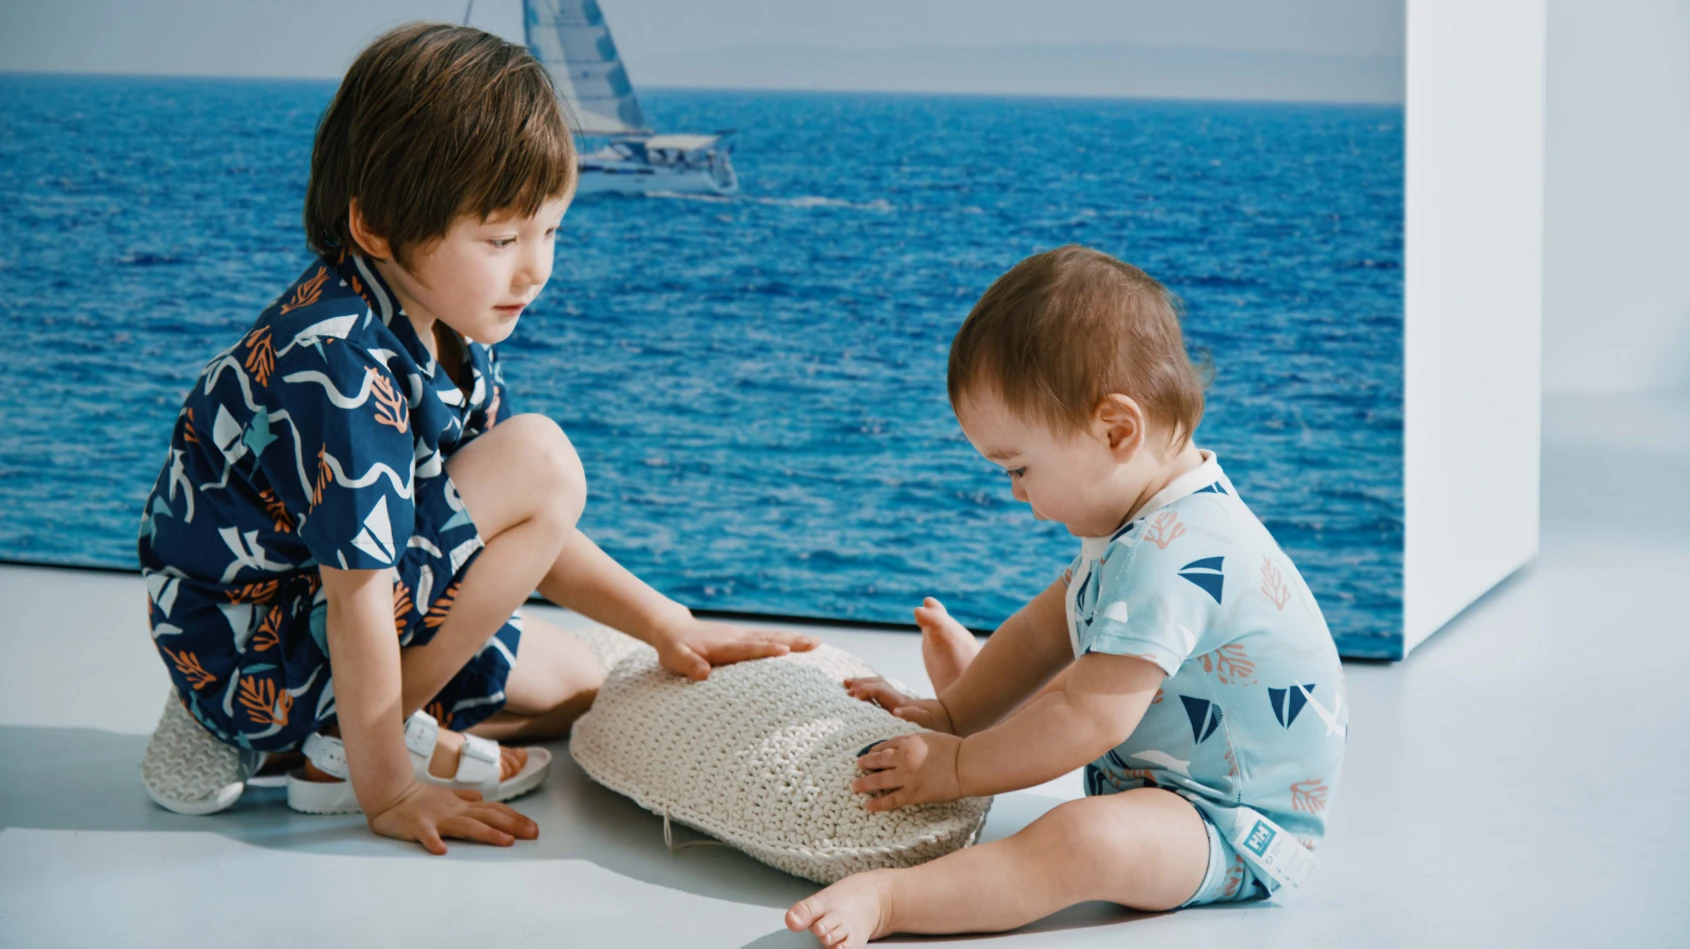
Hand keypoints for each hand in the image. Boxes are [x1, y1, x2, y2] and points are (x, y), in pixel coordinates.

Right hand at [366, 780, 538, 854]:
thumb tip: (483, 798)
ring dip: (487, 833)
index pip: (494, 809)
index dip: (515, 818)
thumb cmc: (418, 798)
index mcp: (461, 805)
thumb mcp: (447, 796)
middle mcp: (454, 809)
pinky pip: (426, 835)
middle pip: (488, 816)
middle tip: (532, 834)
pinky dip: (434, 842)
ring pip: (465, 825)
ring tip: (505, 842)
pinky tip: (442, 851)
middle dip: (512, 825)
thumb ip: (466, 798)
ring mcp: (436, 817)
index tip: (533, 827)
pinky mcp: (417, 825)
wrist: (390, 793)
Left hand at [655, 614, 818, 680]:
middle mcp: (737, 637)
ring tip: (817, 643)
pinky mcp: (746, 637)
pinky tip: (803, 643)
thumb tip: (703, 674)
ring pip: (773, 636)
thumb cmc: (675, 649)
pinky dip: (788, 639)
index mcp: (723, 645)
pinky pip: (769, 637)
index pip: (747, 647)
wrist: (674, 629)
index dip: (766, 649)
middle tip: (814, 644)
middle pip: (768, 639)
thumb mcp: (675, 658)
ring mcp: (743, 635)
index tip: (785, 651)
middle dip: (791, 642)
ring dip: (795, 639)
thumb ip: (689, 665)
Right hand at [843, 677, 955, 733]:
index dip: (867, 690)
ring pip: (878, 688)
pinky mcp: (898, 707)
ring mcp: (897, 702)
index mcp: (900, 703)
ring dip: (863, 685)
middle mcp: (897, 700)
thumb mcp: (928, 721)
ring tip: (847, 685)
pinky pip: (880, 697)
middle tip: (845, 685)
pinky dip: (869, 693)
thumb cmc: (939, 722)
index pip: (881, 691)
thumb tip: (897, 712)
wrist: (950, 718)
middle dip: (861, 684)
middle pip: (877, 686)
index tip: (855, 694)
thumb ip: (914, 715)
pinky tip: (860, 696)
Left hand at [851, 732, 964, 811]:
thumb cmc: (953, 749)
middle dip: (865, 764)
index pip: (886, 746)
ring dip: (865, 783)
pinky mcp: (913, 793)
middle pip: (878, 761)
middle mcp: (903, 758)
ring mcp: (907, 777)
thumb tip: (902, 744)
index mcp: (908, 742)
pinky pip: (892, 799)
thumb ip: (914, 741)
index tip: (868, 754)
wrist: (965, 764)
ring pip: (880, 780)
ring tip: (855, 786)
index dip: (875, 750)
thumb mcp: (929, 737)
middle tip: (857, 766)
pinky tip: (868, 805)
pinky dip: (878, 803)